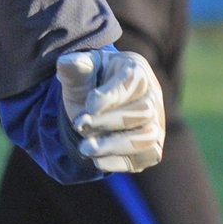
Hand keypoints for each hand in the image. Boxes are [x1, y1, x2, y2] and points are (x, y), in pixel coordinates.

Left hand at [56, 49, 164, 172]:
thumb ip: (75, 69)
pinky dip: (121, 161)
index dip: (112, 95)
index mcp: (135, 69)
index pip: (133, 81)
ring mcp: (155, 122)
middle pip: (142, 111)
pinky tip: (96, 161)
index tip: (89, 105)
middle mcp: (152, 95)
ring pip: (147, 137)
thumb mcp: (79, 74)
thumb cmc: (89, 83)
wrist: (91, 106)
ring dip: (114, 145)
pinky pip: (146, 157)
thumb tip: (67, 62)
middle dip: (107, 121)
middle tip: (79, 123)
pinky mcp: (151, 146)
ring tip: (84, 148)